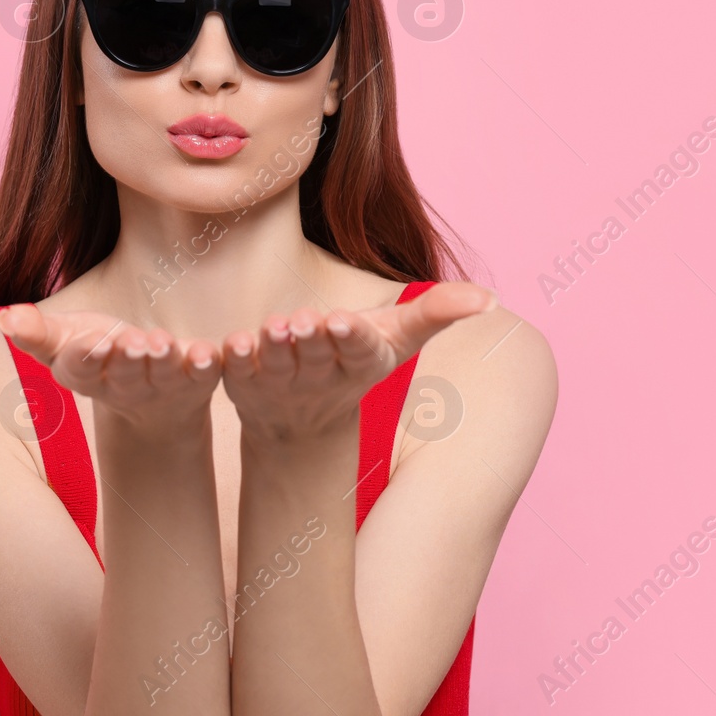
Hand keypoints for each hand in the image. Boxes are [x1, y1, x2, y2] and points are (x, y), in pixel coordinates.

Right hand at [0, 305, 222, 433]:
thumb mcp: (65, 339)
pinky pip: (205, 374)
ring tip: (162, 342)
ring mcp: (163, 386)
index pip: (81, 369)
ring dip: (164, 359)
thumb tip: (5, 318)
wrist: (151, 396)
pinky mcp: (198, 381)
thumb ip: (37, 332)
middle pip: (125, 375)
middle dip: (127, 359)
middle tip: (130, 342)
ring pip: (164, 374)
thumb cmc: (99, 354)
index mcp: (87, 375)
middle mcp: (126, 386)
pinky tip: (209, 350)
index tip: (88, 341)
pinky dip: (207, 363)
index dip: (85, 357)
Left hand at [220, 282, 497, 442]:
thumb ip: (436, 313)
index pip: (359, 350)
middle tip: (306, 320)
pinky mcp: (243, 383)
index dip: (351, 338)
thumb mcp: (396, 337)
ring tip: (273, 327)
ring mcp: (280, 382)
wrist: (302, 417)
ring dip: (274, 348)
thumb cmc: (356, 359)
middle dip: (312, 339)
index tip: (344, 321)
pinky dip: (229, 360)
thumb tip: (489, 298)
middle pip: (317, 356)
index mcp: (360, 362)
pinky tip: (226, 345)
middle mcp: (321, 376)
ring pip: (276, 363)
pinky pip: (234, 370)